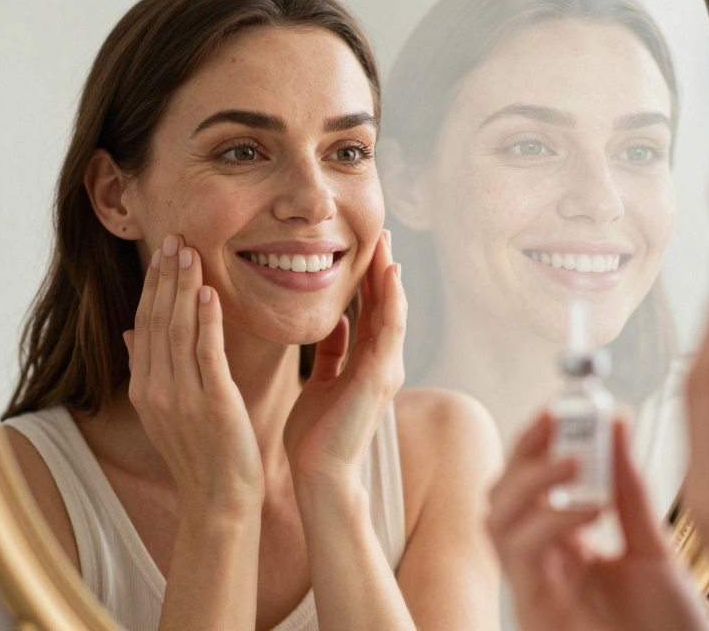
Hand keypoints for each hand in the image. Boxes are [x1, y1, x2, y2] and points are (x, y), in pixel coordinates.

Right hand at [124, 235, 263, 517]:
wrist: (218, 501)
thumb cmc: (202, 454)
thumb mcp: (168, 411)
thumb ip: (150, 370)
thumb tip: (131, 333)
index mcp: (145, 388)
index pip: (145, 324)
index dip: (153, 286)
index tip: (163, 251)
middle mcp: (155, 389)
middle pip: (157, 319)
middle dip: (165, 276)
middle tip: (175, 236)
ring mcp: (181, 396)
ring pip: (178, 330)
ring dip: (183, 287)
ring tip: (190, 251)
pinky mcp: (211, 404)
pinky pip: (206, 354)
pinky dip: (206, 320)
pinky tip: (209, 292)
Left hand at [283, 230, 406, 491]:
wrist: (320, 475)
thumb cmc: (316, 436)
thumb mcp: (322, 382)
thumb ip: (332, 353)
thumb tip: (334, 325)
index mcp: (367, 363)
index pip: (370, 311)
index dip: (369, 279)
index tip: (364, 247)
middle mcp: (383, 363)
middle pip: (386, 305)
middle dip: (383, 269)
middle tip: (381, 233)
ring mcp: (386, 369)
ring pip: (392, 312)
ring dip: (389, 277)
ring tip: (386, 244)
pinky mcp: (380, 377)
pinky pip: (388, 330)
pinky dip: (390, 301)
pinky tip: (388, 275)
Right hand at [488, 415, 708, 630]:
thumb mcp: (654, 545)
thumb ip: (629, 489)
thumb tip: (614, 424)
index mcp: (568, 542)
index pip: (533, 479)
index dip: (539, 440)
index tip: (563, 406)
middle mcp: (545, 561)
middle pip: (503, 493)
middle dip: (525, 451)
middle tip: (558, 422)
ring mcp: (537, 584)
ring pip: (495, 519)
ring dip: (530, 481)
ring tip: (572, 460)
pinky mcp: (536, 608)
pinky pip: (519, 556)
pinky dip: (547, 523)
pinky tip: (585, 509)